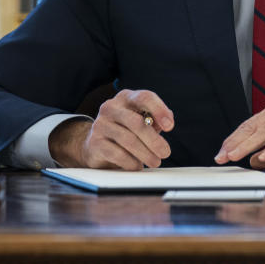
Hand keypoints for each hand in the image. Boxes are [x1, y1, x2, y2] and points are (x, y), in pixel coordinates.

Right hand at [49, 89, 173, 169]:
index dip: (159, 110)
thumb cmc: (127, 131)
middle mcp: (111, 107)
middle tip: (165, 153)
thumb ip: (156, 119)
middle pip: (136, 122)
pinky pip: (117, 154)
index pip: (144, 97)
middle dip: (154, 140)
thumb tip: (168, 122)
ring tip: (155, 162)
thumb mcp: (143, 120)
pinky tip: (137, 166)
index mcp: (126, 97)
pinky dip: (131, 162)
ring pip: (128, 140)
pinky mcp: (94, 142)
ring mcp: (100, 124)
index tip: (170, 127)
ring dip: (145, 154)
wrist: (97, 145)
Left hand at [214, 99, 264, 168]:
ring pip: (264, 131)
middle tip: (220, 157)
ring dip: (247, 145)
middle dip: (234, 143)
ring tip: (234, 156)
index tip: (222, 152)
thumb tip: (255, 160)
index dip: (234, 140)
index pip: (249, 126)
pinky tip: (263, 156)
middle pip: (252, 127)